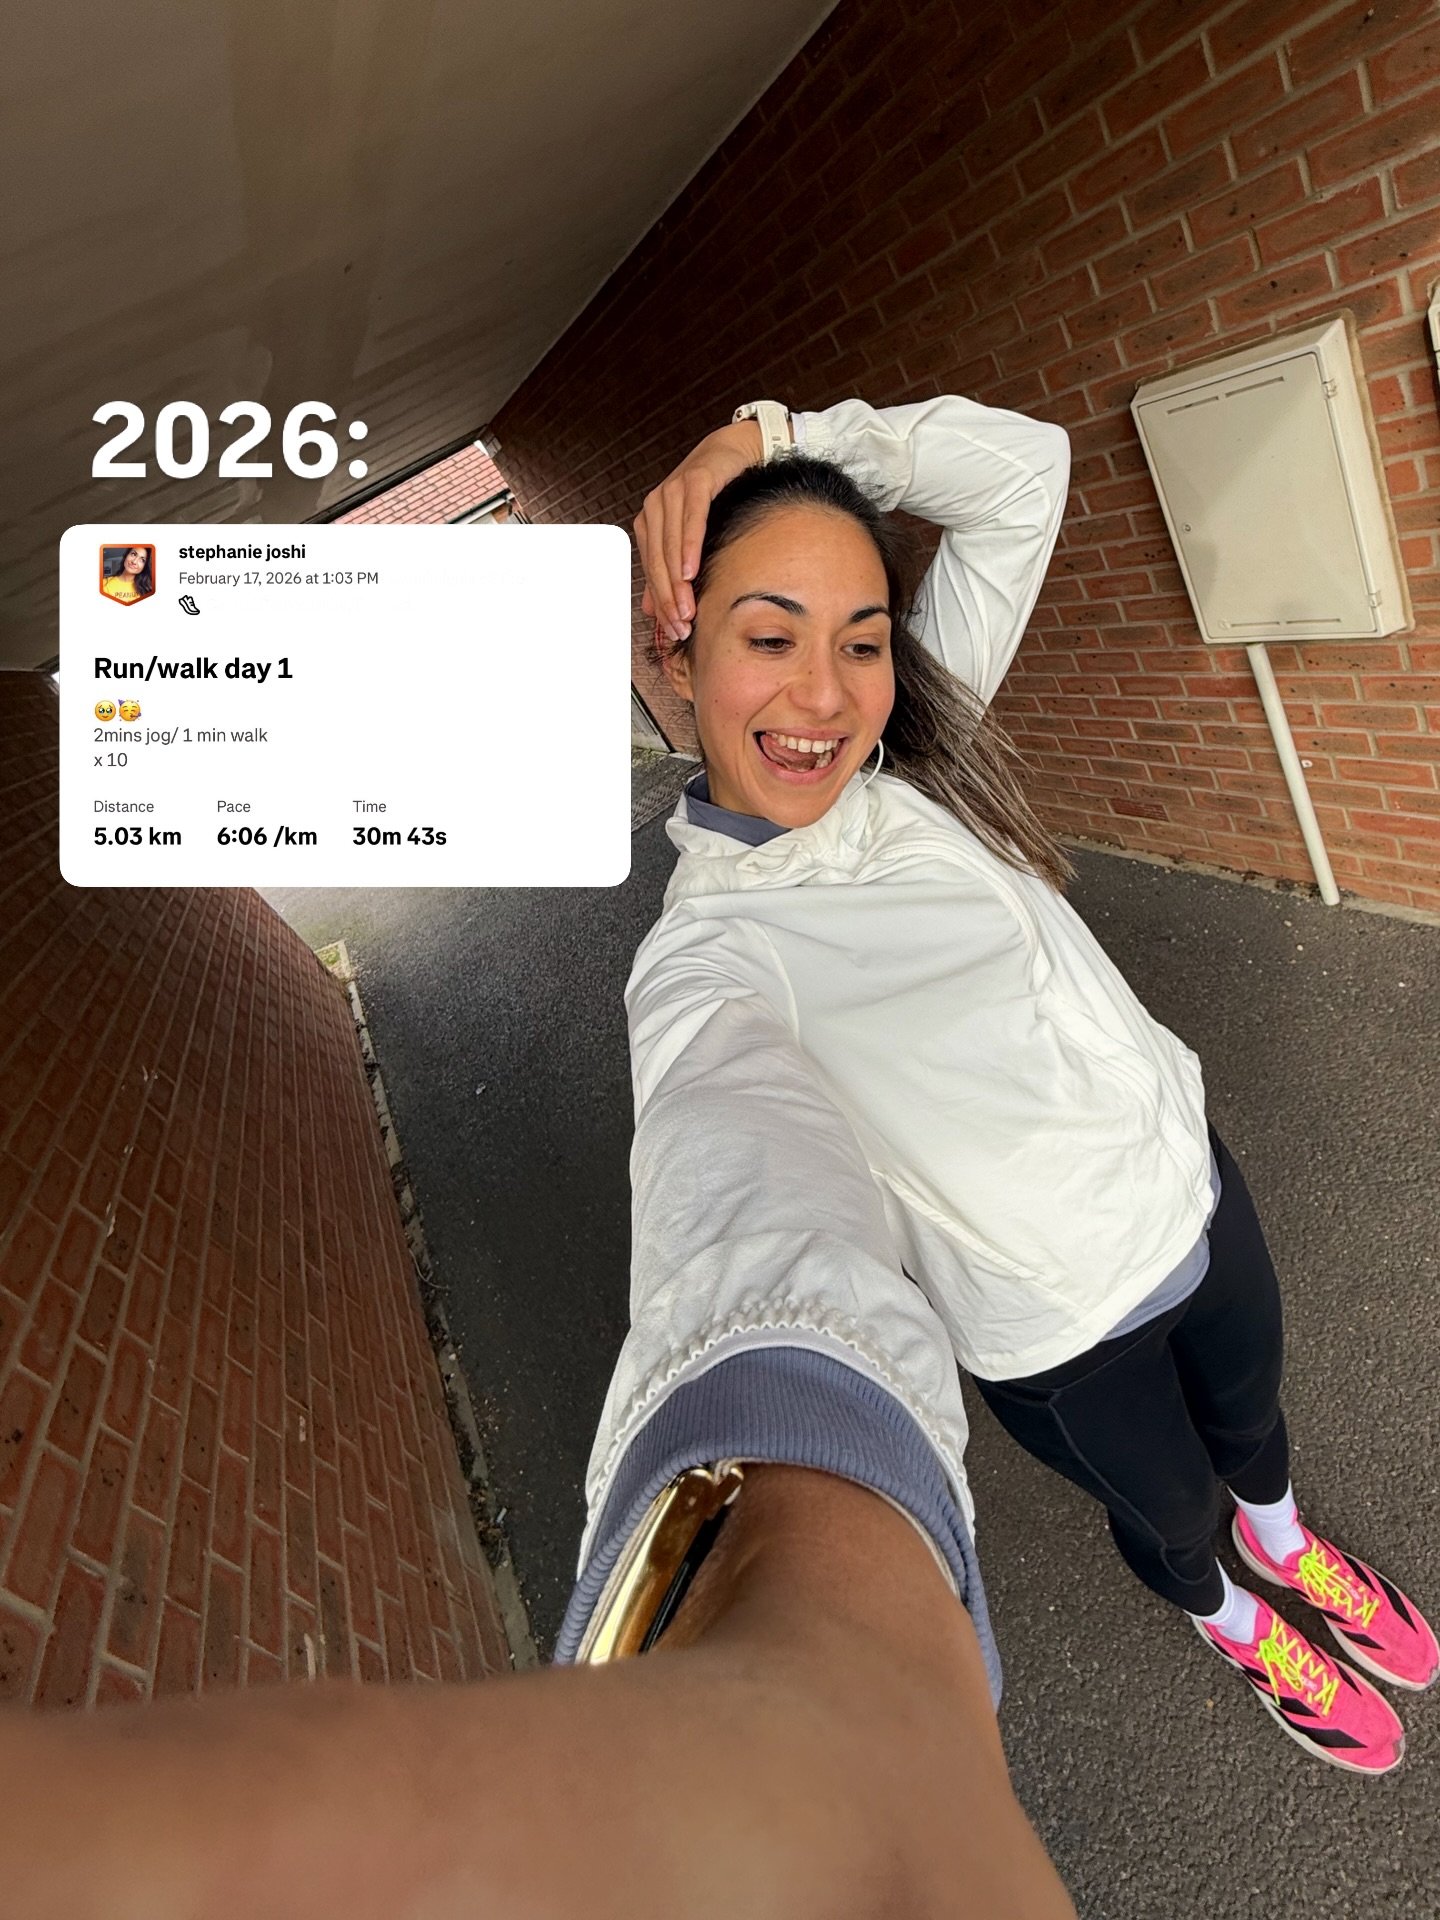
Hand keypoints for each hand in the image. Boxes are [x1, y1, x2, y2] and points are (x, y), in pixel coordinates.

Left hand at [635, 420, 763, 641]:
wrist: (734, 452)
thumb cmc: (714, 496)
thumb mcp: (691, 537)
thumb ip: (671, 570)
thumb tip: (651, 609)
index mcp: (650, 522)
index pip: (652, 571)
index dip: (661, 603)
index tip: (673, 630)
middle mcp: (655, 506)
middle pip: (658, 561)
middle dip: (668, 599)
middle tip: (681, 627)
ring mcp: (672, 491)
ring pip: (670, 545)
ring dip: (677, 581)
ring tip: (686, 608)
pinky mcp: (694, 480)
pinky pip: (690, 519)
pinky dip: (689, 546)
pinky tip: (690, 570)